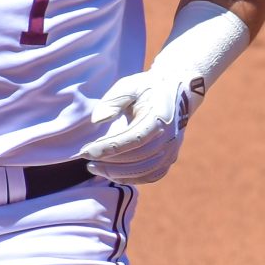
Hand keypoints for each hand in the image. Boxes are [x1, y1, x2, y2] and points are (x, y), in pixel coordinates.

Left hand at [78, 70, 203, 184]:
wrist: (178, 93)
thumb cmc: (147, 89)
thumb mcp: (129, 86)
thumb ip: (113, 101)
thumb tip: (97, 120)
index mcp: (159, 117)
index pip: (133, 138)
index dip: (109, 148)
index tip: (86, 151)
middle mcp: (169, 137)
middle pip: (138, 158)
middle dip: (109, 162)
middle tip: (86, 159)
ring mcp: (172, 150)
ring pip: (144, 171)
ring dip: (117, 173)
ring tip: (94, 167)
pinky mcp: (170, 159)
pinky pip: (150, 176)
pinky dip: (131, 178)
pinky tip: (111, 173)